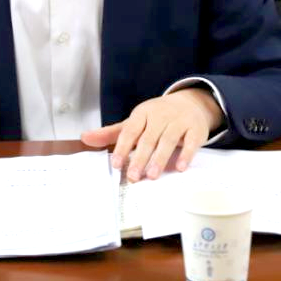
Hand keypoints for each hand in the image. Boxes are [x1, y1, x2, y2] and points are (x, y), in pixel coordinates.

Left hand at [81, 89, 221, 181]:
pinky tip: (180, 168)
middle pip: (149, 138)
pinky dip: (186, 154)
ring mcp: (179, 121)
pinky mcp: (196, 129)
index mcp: (142, 113)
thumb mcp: (134, 122)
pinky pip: (191, 142)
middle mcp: (160, 115)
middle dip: (140, 157)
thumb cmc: (157, 117)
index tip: (116, 163)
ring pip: (168, 140)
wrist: (190, 104)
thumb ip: (111, 133)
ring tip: (152, 176)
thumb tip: (84, 138)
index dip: (123, 147)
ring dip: (160, 158)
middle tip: (133, 176)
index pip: (130, 130)